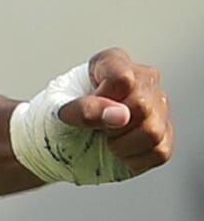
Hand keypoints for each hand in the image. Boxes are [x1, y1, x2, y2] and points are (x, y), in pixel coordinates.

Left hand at [57, 48, 173, 177]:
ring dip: (121, 144)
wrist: (59, 141)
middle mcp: (142, 79)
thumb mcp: (58, 109)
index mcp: (112, 62)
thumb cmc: (56, 117)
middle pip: (142, 106)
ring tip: (105, 139)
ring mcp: (158, 106)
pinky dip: (132, 159)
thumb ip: (85, 108)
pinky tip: (118, 151)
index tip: (83, 108)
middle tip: (94, 128)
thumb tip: (120, 115)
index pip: (121, 78)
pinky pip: (158, 152)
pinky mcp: (164, 134)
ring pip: (153, 131)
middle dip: (111, 126)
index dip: (102, 100)